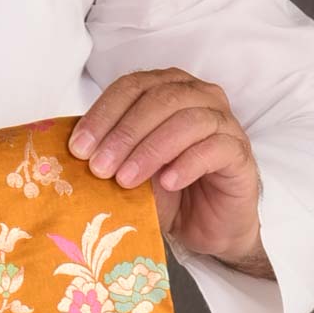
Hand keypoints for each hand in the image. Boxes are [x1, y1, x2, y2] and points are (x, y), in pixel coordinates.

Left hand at [70, 68, 271, 277]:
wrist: (206, 226)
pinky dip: (186, 163)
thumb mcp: (129, 169)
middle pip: (159, 98)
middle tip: (99, 168)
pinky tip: (166, 182)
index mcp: (167, 89)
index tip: (78, 148)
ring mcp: (223, 122)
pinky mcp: (239, 152)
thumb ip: (109, 153)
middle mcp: (198, 96)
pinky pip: (214, 148)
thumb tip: (74, 153)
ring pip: (187, 120)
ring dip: (151, 150)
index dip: (103, 114)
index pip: (132, 86)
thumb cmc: (166, 191)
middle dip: (124, 134)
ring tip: (126, 181)